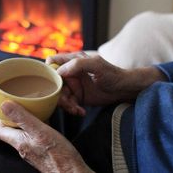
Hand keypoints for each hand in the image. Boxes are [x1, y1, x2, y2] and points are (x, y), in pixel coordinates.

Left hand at [0, 101, 92, 172]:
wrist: (71, 172)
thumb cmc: (58, 155)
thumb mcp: (39, 131)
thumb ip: (22, 118)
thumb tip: (4, 105)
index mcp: (19, 142)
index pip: (1, 130)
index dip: (1, 118)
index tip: (8, 107)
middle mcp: (24, 148)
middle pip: (12, 131)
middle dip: (15, 118)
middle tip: (21, 106)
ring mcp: (33, 152)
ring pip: (24, 134)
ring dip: (27, 122)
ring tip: (34, 111)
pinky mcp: (43, 153)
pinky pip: (35, 138)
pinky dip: (38, 128)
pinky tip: (47, 123)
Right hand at [46, 52, 165, 115]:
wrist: (124, 90)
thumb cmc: (112, 74)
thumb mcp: (96, 65)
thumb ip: (77, 64)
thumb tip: (59, 72)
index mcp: (72, 61)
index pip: (52, 62)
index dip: (48, 72)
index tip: (52, 82)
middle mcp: (70, 73)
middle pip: (54, 83)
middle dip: (58, 95)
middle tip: (67, 102)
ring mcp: (73, 86)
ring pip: (60, 96)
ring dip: (66, 105)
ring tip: (77, 109)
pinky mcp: (77, 97)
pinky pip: (68, 104)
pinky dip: (73, 110)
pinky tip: (81, 112)